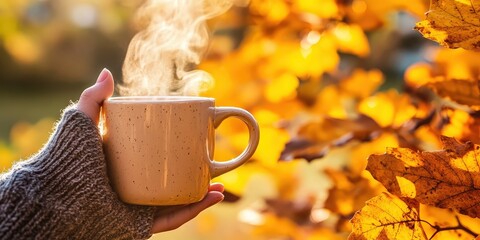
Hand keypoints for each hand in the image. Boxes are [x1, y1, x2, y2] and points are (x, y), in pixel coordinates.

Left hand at [76, 68, 224, 233]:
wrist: (56, 199)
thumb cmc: (66, 159)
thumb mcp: (79, 123)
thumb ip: (91, 98)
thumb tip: (107, 72)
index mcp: (121, 164)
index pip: (154, 155)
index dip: (176, 147)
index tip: (195, 135)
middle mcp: (132, 186)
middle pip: (171, 178)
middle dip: (197, 172)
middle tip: (213, 159)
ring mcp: (137, 207)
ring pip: (177, 200)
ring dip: (203, 193)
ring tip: (222, 183)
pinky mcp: (141, 225)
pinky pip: (174, 219)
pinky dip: (196, 208)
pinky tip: (214, 196)